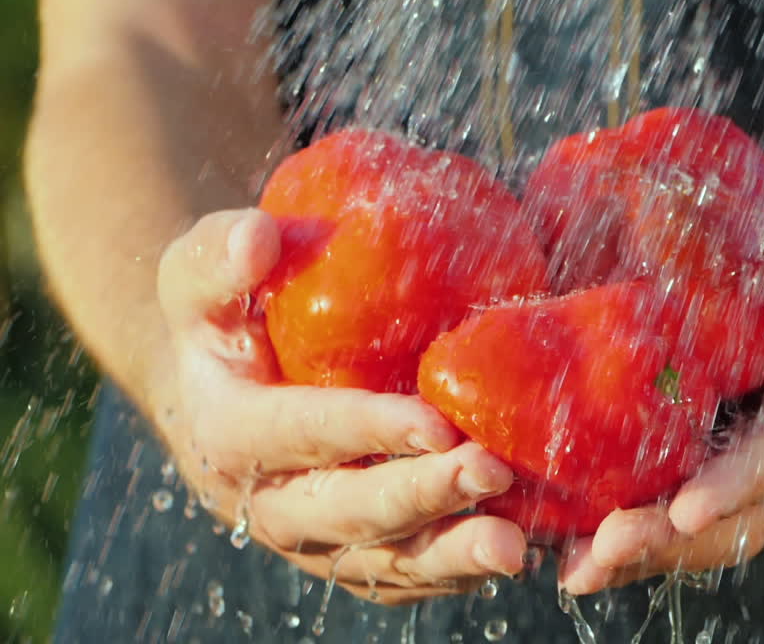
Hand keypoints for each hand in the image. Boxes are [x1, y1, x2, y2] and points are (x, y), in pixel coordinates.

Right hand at [153, 208, 527, 604]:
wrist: (217, 389)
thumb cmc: (219, 317)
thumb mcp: (196, 278)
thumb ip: (215, 256)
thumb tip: (257, 237)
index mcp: (229, 435)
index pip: (302, 435)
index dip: (367, 431)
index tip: (436, 424)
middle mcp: (271, 505)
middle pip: (351, 514)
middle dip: (424, 497)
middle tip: (493, 471)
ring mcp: (316, 540)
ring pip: (387, 560)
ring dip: (453, 555)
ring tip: (516, 545)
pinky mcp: (355, 555)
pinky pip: (408, 573)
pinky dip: (459, 569)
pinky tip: (520, 547)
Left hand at [557, 201, 763, 593]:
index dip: (740, 485)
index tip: (690, 509)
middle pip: (734, 520)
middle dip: (670, 539)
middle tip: (607, 549)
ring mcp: (745, 456)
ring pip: (693, 523)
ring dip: (635, 548)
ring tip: (573, 569)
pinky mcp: (709, 446)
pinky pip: (665, 493)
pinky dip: (615, 516)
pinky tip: (558, 532)